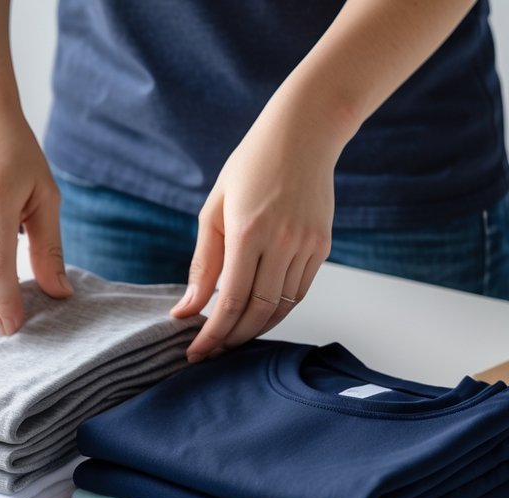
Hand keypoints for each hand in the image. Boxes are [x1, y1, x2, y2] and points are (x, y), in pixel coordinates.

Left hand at [170, 91, 337, 362]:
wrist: (304, 134)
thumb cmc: (251, 166)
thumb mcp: (215, 209)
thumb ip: (203, 263)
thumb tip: (187, 309)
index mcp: (248, 230)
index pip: (231, 300)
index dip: (213, 333)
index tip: (196, 352)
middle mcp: (282, 241)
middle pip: (259, 312)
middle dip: (232, 339)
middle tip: (211, 352)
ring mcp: (307, 245)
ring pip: (282, 307)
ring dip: (255, 328)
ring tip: (231, 337)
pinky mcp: (322, 247)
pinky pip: (298, 292)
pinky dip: (278, 309)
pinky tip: (258, 313)